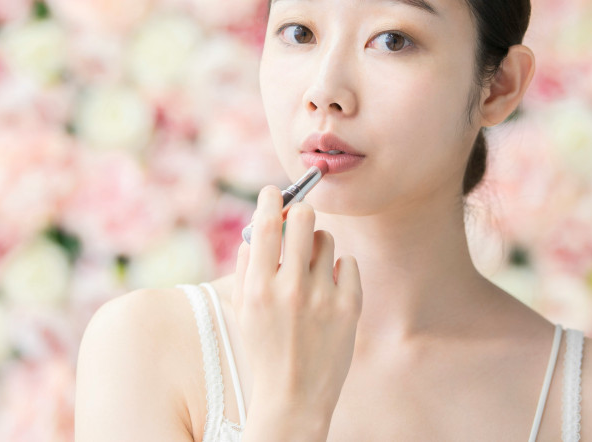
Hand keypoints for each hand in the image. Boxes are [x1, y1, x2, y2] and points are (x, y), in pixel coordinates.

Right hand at [233, 185, 361, 429]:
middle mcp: (290, 288)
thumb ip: (246, 266)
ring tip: (311, 270)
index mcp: (259, 287)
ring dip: (317, 245)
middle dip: (300, 210)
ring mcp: (322, 297)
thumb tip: (258, 228)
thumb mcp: (242, 309)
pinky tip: (329, 288)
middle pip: (304, 217)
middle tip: (298, 219)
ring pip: (326, 239)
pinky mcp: (349, 307)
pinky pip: (347, 263)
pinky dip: (338, 269)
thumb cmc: (264, 349)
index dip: (271, 199)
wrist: (293, 397)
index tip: (273, 193)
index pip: (267, 223)